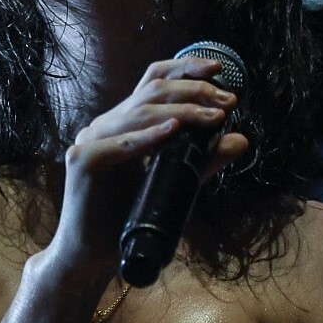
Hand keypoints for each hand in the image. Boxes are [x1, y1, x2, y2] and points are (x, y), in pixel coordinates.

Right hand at [52, 57, 247, 275]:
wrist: (92, 255)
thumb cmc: (127, 219)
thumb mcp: (174, 182)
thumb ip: (202, 161)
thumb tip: (240, 140)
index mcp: (123, 124)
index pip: (153, 82)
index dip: (184, 68)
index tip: (219, 69)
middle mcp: (106, 126)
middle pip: (151, 92)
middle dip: (193, 91)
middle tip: (228, 102)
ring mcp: (90, 141)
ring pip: (138, 113)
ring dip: (181, 112)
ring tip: (214, 117)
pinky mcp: (82, 163)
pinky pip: (116, 144)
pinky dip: (146, 137)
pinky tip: (172, 131)